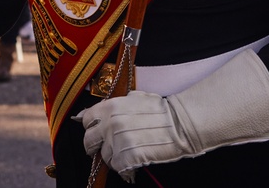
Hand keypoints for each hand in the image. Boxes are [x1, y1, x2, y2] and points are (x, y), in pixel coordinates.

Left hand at [78, 50, 268, 179]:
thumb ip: (115, 105)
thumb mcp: (136, 99)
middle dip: (96, 147)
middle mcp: (110, 123)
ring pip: (104, 157)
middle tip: (108, 150)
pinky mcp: (127, 156)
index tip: (97, 134)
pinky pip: (117, 167)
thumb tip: (95, 110)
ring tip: (128, 156)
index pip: (86, 119)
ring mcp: (118, 141)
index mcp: (110, 107)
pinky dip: (124, 169)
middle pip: (89, 141)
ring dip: (114, 158)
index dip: (91, 128)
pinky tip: (133, 165)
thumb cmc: (162, 110)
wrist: (182, 123)